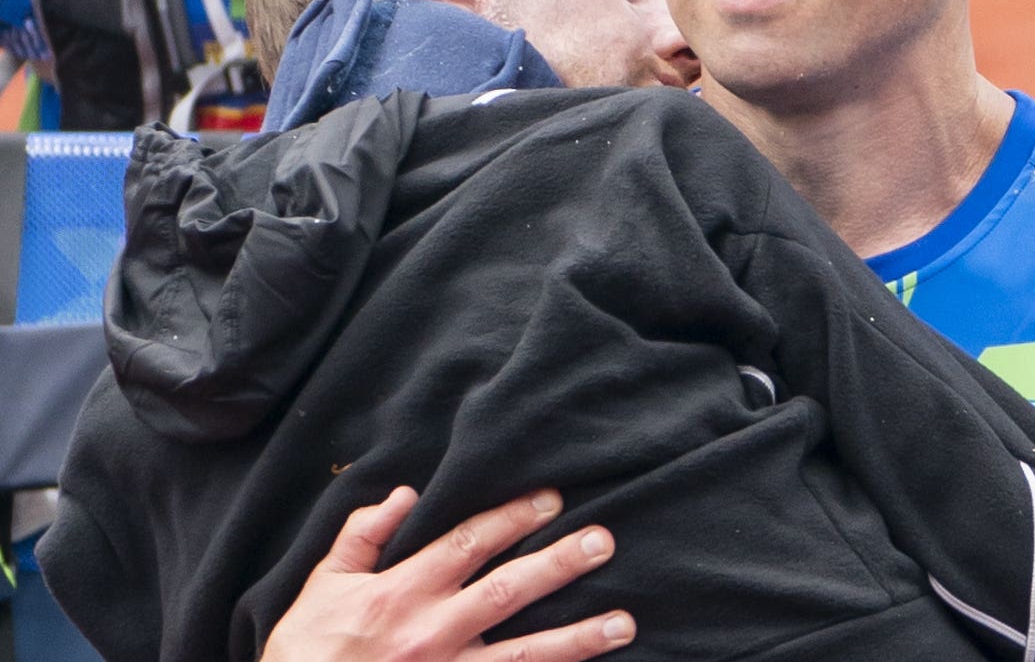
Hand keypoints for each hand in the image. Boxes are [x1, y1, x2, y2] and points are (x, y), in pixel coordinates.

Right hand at [260, 486, 634, 661]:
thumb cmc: (304, 655)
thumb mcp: (321, 587)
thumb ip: (362, 536)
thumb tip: (406, 494)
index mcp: (401, 593)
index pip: (468, 544)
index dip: (513, 518)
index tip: (552, 500)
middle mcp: (431, 633)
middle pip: (508, 591)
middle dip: (559, 564)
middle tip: (605, 541)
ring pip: (524, 655)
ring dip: (577, 639)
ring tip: (624, 623)